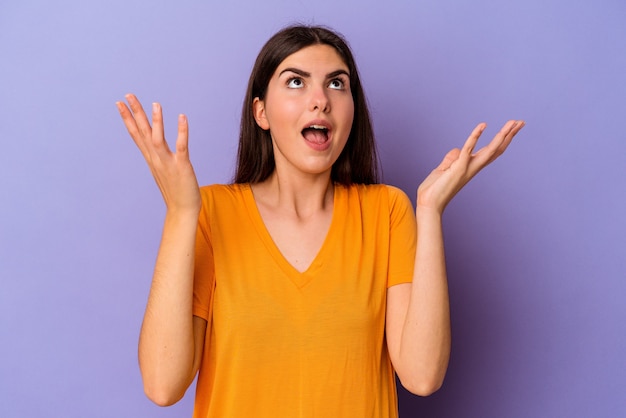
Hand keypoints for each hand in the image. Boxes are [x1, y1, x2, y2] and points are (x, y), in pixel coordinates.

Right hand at [116, 94, 200, 212]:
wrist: (182, 211)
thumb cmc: (176, 192)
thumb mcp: (163, 170)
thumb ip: (159, 157)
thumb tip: (155, 147)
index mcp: (151, 159)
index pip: (136, 135)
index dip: (128, 119)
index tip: (119, 103)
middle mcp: (156, 159)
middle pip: (143, 133)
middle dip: (135, 114)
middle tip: (128, 95)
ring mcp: (168, 163)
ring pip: (158, 139)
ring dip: (156, 122)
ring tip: (155, 103)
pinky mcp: (182, 166)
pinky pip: (181, 146)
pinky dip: (182, 131)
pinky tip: (182, 117)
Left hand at [417, 120, 524, 213]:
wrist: (428, 204)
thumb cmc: (434, 189)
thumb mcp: (443, 169)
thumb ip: (451, 159)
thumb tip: (457, 150)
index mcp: (471, 167)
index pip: (491, 152)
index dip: (502, 140)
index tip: (512, 127)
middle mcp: (473, 167)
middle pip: (496, 149)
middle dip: (509, 135)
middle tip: (521, 122)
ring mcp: (467, 168)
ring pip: (490, 150)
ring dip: (502, 135)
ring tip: (513, 122)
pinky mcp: (458, 167)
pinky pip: (468, 149)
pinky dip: (475, 136)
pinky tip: (483, 125)